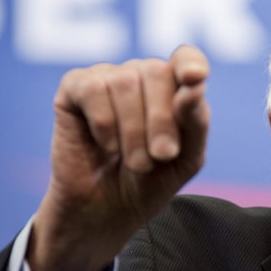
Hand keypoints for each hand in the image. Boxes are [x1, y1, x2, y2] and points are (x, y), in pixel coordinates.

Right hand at [28, 45, 209, 270]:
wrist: (106, 213)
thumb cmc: (149, 182)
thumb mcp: (186, 159)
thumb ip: (197, 122)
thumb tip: (196, 85)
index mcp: (173, 87)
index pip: (186, 57)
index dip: (190, 63)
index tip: (196, 80)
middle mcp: (140, 75)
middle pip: (156, 71)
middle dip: (161, 120)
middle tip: (161, 156)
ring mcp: (106, 77)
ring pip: (125, 82)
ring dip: (133, 131)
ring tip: (135, 162)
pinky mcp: (74, 88)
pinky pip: (93, 89)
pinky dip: (104, 123)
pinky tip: (106, 146)